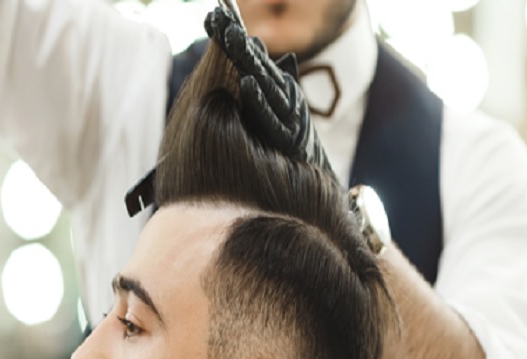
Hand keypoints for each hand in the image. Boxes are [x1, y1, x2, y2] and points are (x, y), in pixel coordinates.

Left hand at [204, 6, 333, 173]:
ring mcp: (287, 114)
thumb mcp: (273, 102)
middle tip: (220, 17)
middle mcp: (284, 94)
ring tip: (231, 38)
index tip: (213, 13)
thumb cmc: (288, 137)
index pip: (250, 55)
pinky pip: (271, 117)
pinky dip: (259, 99)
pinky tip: (246, 82)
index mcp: (277, 85)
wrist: (314, 174)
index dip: (233, 34)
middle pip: (256, 62)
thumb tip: (255, 41)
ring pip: (265, 82)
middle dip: (237, 39)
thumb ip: (262, 75)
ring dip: (248, 59)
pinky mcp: (287, 137)